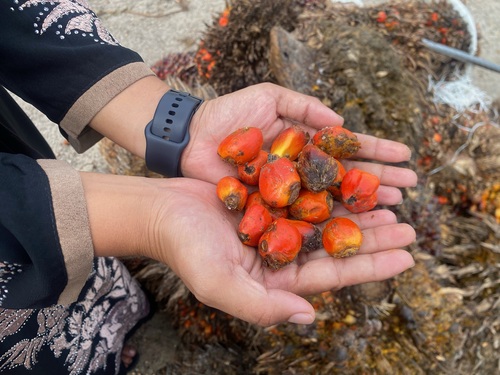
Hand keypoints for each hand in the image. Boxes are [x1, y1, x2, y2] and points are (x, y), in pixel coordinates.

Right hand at [146, 177, 415, 326]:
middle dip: (373, 238)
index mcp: (275, 280)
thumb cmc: (186, 250)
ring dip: (358, 212)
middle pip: (336, 246)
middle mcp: (281, 253)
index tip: (405, 258)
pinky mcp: (269, 198)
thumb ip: (264, 307)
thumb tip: (310, 316)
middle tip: (408, 227)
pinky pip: (308, 192)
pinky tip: (352, 179)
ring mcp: (276, 224)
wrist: (160, 210)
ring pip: (327, 218)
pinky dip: (331, 187)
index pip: (332, 275)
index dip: (370, 267)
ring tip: (391, 202)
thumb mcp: (221, 285)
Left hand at [182, 83, 416, 204]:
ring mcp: (288, 196)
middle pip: (346, 180)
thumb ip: (305, 107)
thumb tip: (342, 123)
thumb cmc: (228, 115)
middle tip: (409, 190)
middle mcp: (302, 173)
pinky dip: (327, 227)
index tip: (405, 156)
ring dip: (362, 208)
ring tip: (395, 213)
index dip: (376, 153)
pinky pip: (303, 222)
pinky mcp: (271, 214)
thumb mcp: (271, 97)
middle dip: (378, 183)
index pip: (348, 150)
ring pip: (331, 204)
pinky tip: (352, 232)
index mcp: (305, 146)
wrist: (193, 138)